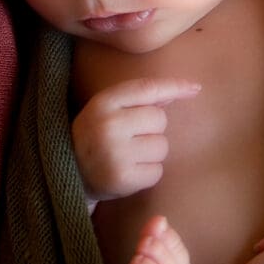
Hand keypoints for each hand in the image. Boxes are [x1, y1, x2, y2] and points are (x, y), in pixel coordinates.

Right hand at [71, 77, 200, 200]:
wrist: (68, 171)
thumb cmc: (94, 135)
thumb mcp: (107, 109)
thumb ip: (140, 99)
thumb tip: (184, 89)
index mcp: (103, 102)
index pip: (146, 89)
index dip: (173, 86)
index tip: (195, 88)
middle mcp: (108, 124)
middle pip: (159, 119)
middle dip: (152, 128)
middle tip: (130, 137)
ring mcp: (115, 152)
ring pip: (162, 146)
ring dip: (152, 153)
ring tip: (129, 155)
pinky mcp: (123, 178)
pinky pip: (158, 171)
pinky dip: (148, 173)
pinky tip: (129, 171)